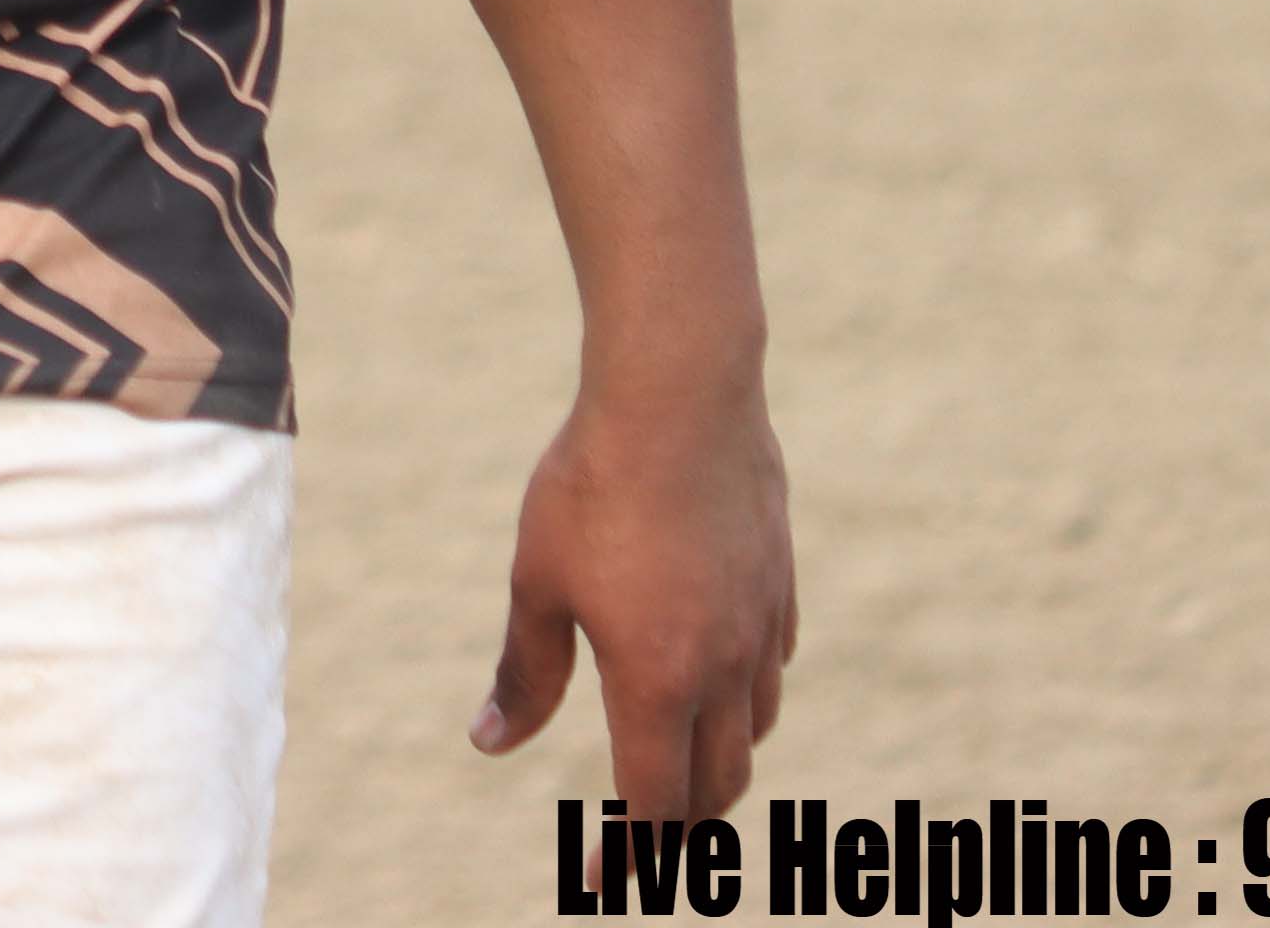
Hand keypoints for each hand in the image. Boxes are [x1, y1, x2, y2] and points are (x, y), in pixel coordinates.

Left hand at [474, 360, 795, 821]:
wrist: (681, 391)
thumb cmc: (593, 484)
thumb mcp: (537, 581)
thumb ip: (524, 672)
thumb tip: (489, 742)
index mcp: (657, 682)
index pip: (654, 804)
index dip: (632, 854)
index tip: (605, 878)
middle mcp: (724, 668)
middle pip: (718, 784)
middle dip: (681, 824)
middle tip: (642, 834)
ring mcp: (763, 625)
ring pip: (757, 729)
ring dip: (720, 761)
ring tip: (680, 762)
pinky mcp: (780, 580)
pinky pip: (774, 664)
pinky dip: (749, 693)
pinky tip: (719, 673)